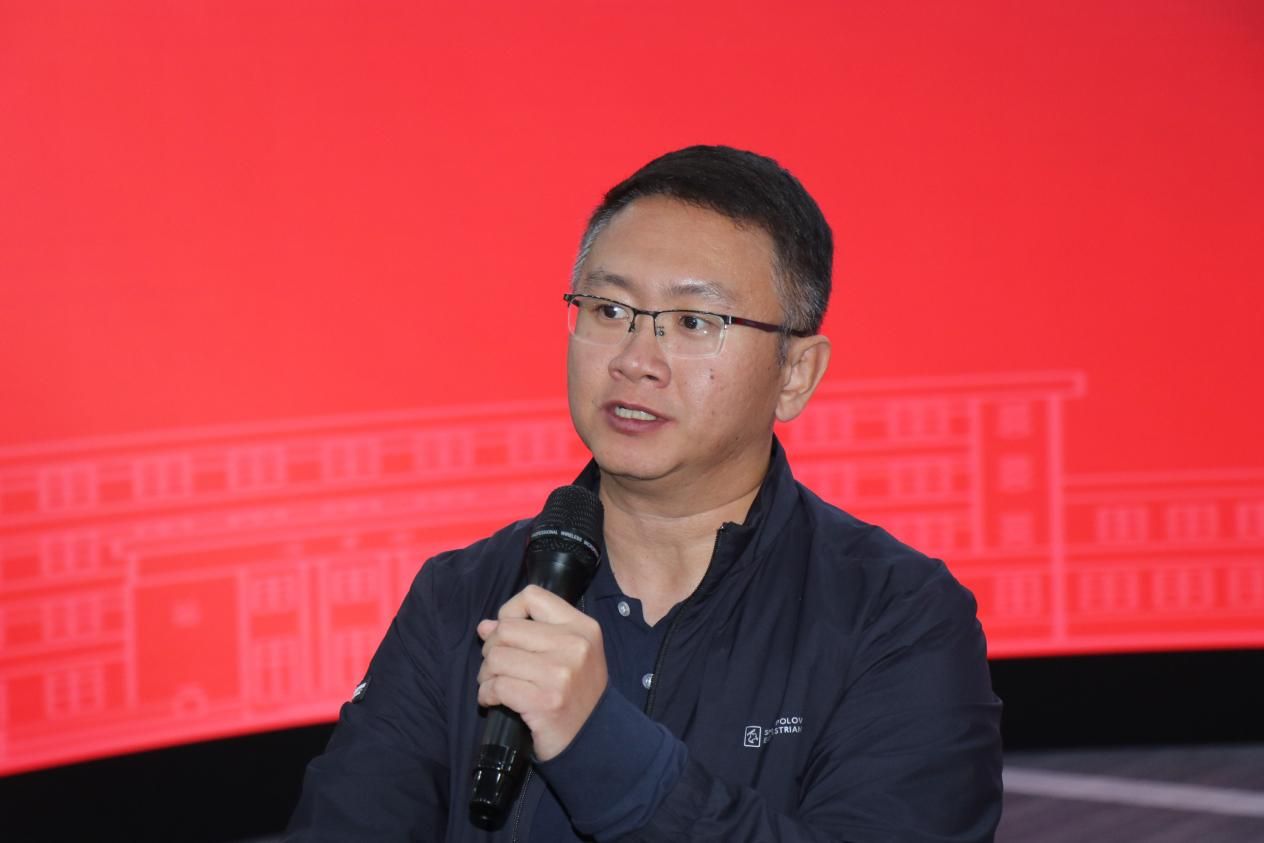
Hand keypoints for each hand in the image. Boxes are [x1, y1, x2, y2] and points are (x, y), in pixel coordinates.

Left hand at [476, 585, 607, 760]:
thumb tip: (485, 626)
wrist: (595, 738)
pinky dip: (486, 694)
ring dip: (486, 674)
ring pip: (496, 658)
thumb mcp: (569, 654)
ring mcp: (559, 673)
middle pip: (507, 629)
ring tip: (494, 684)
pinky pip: (496, 686)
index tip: (508, 634)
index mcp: (582, 627)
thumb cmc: (578, 692)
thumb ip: (530, 633)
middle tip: (496, 666)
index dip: (509, 612)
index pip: (533, 597)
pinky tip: (493, 701)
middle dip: (491, 648)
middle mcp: (574, 645)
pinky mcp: (543, 701)